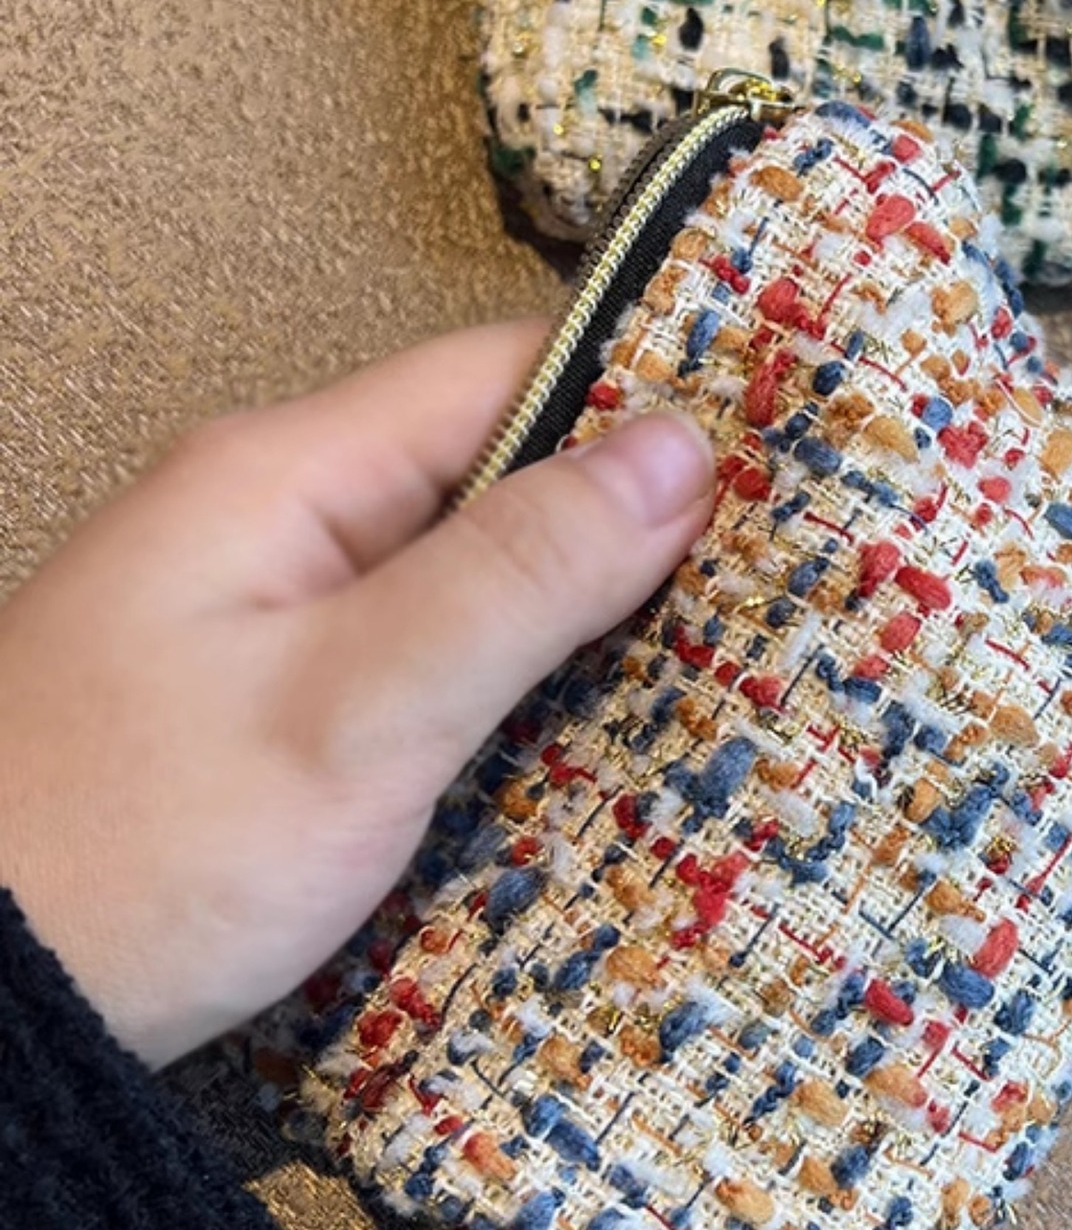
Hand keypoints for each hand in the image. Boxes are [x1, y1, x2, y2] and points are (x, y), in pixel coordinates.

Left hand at [0, 320, 713, 1067]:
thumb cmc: (140, 853)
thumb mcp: (358, 709)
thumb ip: (518, 573)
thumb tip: (678, 449)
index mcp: (285, 476)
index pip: (501, 376)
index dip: (639, 404)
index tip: (771, 464)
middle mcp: (278, 522)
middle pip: (492, 474)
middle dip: (628, 523)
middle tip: (773, 581)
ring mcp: (273, 619)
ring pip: (467, 575)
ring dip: (580, 613)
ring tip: (724, 657)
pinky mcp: (278, 708)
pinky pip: (428, 659)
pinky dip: (516, 683)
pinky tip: (598, 732)